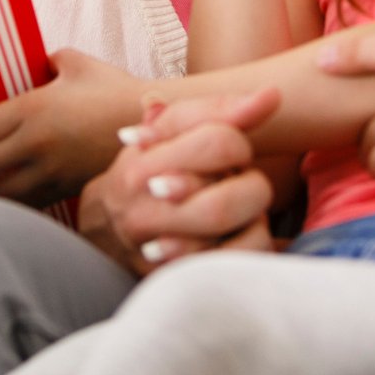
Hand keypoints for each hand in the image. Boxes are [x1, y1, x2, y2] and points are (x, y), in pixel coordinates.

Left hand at [0, 50, 143, 206]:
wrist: (154, 125)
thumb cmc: (114, 89)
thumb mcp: (76, 64)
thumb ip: (48, 61)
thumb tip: (35, 64)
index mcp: (32, 110)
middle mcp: (35, 145)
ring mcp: (50, 173)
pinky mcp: (66, 191)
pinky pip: (25, 203)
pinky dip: (4, 202)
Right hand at [78, 88, 279, 275]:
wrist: (103, 227)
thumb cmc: (150, 169)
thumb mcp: (170, 132)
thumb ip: (218, 112)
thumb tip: (272, 94)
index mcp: (144, 163)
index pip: (217, 143)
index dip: (239, 145)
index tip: (231, 151)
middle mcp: (144, 211)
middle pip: (226, 203)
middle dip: (250, 187)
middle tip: (237, 182)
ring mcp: (158, 253)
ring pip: (242, 237)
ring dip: (254, 218)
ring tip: (239, 211)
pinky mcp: (179, 279)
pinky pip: (242, 263)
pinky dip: (253, 244)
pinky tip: (237, 235)